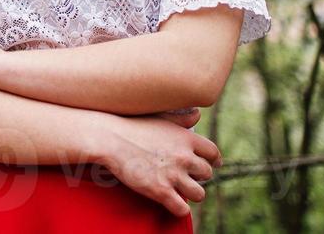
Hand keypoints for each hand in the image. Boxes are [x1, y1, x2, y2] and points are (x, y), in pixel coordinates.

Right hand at [100, 112, 220, 218]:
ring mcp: (173, 175)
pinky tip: (172, 203)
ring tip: (181, 191)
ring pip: (199, 194)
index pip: (213, 152)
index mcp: (186, 138)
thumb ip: (182, 118)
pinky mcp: (160, 191)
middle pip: (207, 173)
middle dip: (198, 176)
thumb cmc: (132, 125)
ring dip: (191, 193)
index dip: (213, 160)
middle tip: (186, 176)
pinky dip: (179, 209)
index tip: (211, 164)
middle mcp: (184, 156)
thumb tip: (197, 113)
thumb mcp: (161, 117)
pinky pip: (182, 209)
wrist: (109, 138)